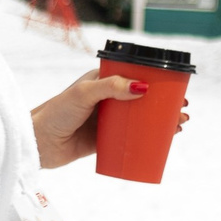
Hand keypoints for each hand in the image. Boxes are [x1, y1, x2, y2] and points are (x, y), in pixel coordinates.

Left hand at [31, 66, 185, 169]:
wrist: (36, 143)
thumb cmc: (55, 112)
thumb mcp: (83, 94)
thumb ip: (109, 87)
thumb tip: (142, 87)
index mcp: (101, 81)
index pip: (134, 76)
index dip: (157, 81)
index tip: (177, 88)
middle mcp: (106, 99)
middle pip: (142, 99)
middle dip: (165, 103)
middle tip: (183, 110)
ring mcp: (105, 121)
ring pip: (140, 119)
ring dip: (161, 121)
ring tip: (179, 125)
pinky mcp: (103, 141)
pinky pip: (131, 139)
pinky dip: (148, 139)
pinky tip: (162, 142)